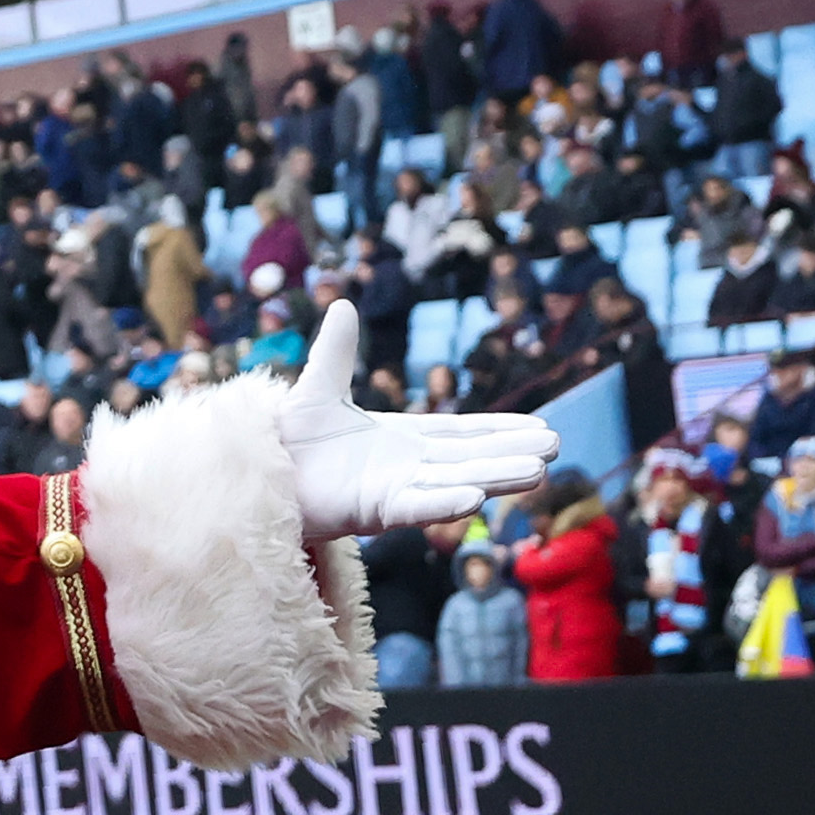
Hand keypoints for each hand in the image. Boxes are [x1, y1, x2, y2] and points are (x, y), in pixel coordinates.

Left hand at [274, 302, 558, 539]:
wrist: (258, 476)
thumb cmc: (290, 443)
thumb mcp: (317, 389)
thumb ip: (335, 352)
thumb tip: (343, 304)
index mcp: (402, 440)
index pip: (463, 433)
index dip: (502, 430)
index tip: (543, 428)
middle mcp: (407, 468)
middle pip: (470, 459)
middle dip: (512, 454)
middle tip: (557, 447)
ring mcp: (393, 491)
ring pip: (454, 483)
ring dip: (494, 478)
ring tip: (537, 473)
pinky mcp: (373, 511)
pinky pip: (413, 507)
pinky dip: (442, 503)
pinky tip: (475, 499)